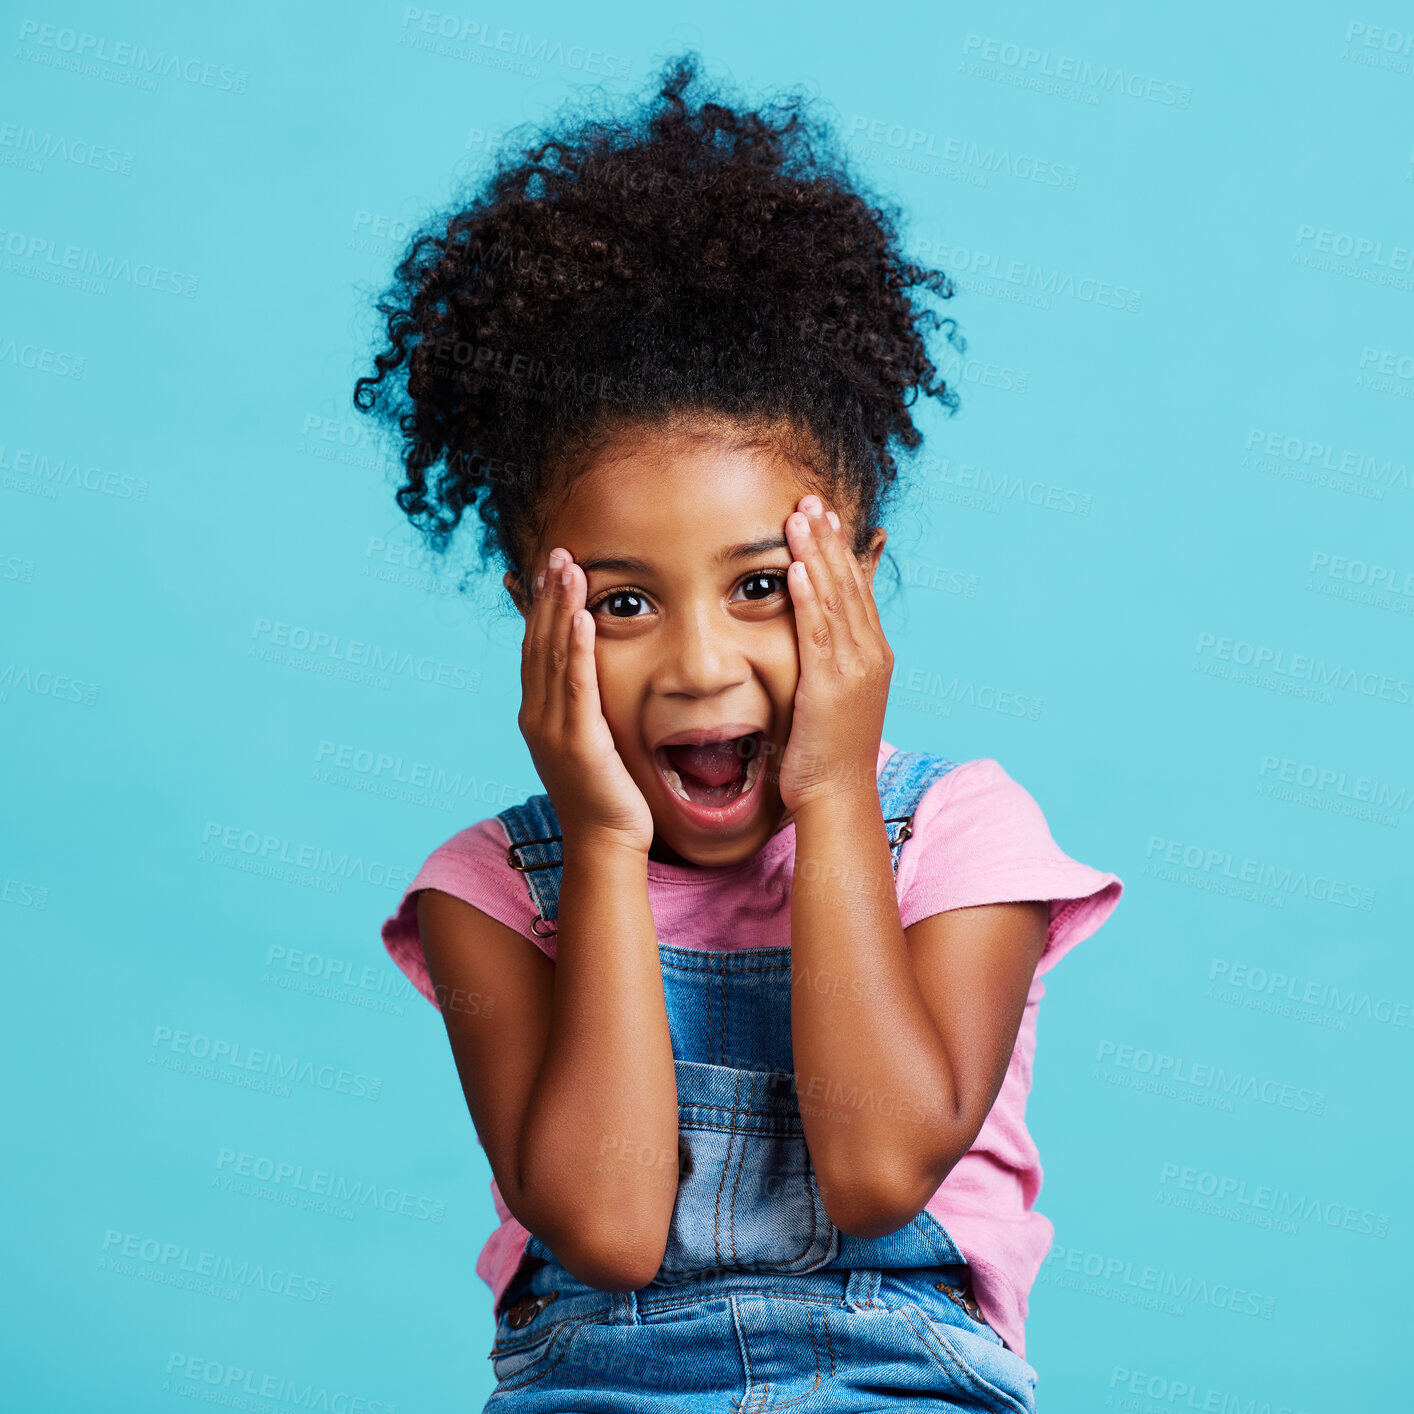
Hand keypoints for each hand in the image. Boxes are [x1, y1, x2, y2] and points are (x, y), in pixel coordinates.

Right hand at [517, 548, 654, 856]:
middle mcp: (537, 716)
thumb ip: (582, 708)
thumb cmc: (604, 794)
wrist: (604, 842)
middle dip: (546, 595)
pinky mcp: (579, 740)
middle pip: (539, 643)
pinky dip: (578, 649)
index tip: (544, 568)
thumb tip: (588, 680)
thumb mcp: (587, 741)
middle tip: (555, 552)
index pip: (534, 648)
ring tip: (568, 567)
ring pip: (555, 656)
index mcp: (537, 714)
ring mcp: (554, 728)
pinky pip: (577, 686)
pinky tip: (583, 618)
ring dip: (561, 609)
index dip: (538, 606)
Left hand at [779, 495, 892, 813]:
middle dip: (828, 539)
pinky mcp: (830, 684)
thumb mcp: (838, 695)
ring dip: (815, 555)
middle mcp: (871, 655)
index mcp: (874, 655)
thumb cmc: (832, 751)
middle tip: (810, 500)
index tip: (826, 516)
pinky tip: (794, 568)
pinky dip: (807, 597)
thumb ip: (833, 658)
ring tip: (799, 518)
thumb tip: (821, 637)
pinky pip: (817, 631)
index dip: (842, 550)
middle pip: (849, 584)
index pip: (858, 590)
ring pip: (835, 599)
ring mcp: (854, 669)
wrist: (838, 794)